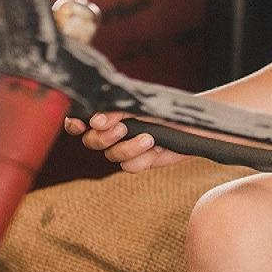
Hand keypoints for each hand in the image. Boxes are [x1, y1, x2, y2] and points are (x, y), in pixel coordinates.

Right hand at [63, 111, 184, 172]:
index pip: (82, 119)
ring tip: (150, 138)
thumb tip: (96, 121)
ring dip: (128, 148)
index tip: (80, 124)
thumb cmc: (167, 108)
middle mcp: (114, 130)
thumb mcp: (142, 106)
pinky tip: (158, 148)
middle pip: (91, 141)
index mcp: (110, 112)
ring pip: (111, 156)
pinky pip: (130, 166)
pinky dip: (143, 158)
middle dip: (104, 138)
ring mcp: (127, 146)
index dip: (75, 124)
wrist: (196, 123)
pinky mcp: (141, 160)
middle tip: (123, 129)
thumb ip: (118, 112)